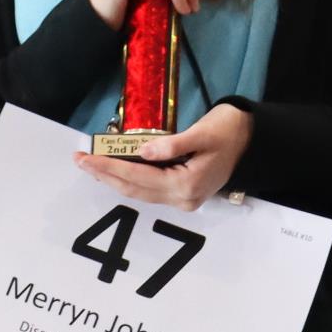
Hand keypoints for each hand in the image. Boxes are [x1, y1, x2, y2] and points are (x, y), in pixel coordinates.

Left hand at [75, 104, 252, 211]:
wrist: (252, 140)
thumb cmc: (229, 131)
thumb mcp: (202, 133)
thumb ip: (173, 144)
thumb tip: (143, 152)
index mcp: (187, 185)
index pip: (138, 177)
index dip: (109, 167)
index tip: (85, 157)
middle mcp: (183, 199)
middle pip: (134, 189)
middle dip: (104, 175)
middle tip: (79, 160)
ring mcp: (184, 200)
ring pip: (140, 192)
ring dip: (113, 179)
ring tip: (90, 165)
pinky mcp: (183, 195)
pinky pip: (149, 189)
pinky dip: (129, 179)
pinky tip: (114, 171)